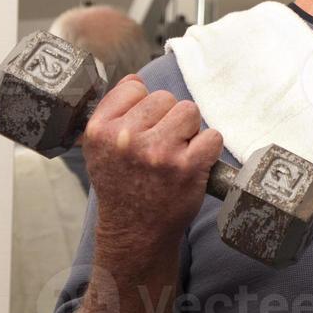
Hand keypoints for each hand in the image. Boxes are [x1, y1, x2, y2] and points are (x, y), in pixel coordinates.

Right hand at [83, 75, 225, 252]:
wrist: (135, 231)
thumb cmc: (122, 186)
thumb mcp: (100, 149)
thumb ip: (114, 113)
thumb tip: (135, 80)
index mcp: (100, 130)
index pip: (135, 87)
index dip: (145, 106)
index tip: (144, 128)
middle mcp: (126, 139)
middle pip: (166, 98)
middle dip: (169, 118)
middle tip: (161, 146)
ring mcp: (158, 152)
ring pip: (190, 111)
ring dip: (189, 130)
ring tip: (176, 153)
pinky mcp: (188, 166)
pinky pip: (212, 135)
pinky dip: (208, 148)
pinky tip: (194, 163)